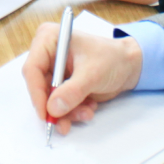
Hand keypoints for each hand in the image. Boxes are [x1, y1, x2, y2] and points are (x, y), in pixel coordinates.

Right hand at [21, 22, 142, 134]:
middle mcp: (48, 55)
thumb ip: (72, 91)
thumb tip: (53, 108)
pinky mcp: (63, 85)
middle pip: (39, 87)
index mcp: (50, 40)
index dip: (36, 92)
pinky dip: (73, 111)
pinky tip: (89, 108)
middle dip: (54, 107)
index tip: (45, 112)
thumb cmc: (113, 58)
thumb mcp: (92, 74)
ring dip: (67, 112)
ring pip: (50, 99)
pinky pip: (60, 104)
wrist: (130, 66)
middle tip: (62, 123)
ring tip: (86, 113)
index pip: (32, 69)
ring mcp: (56, 71)